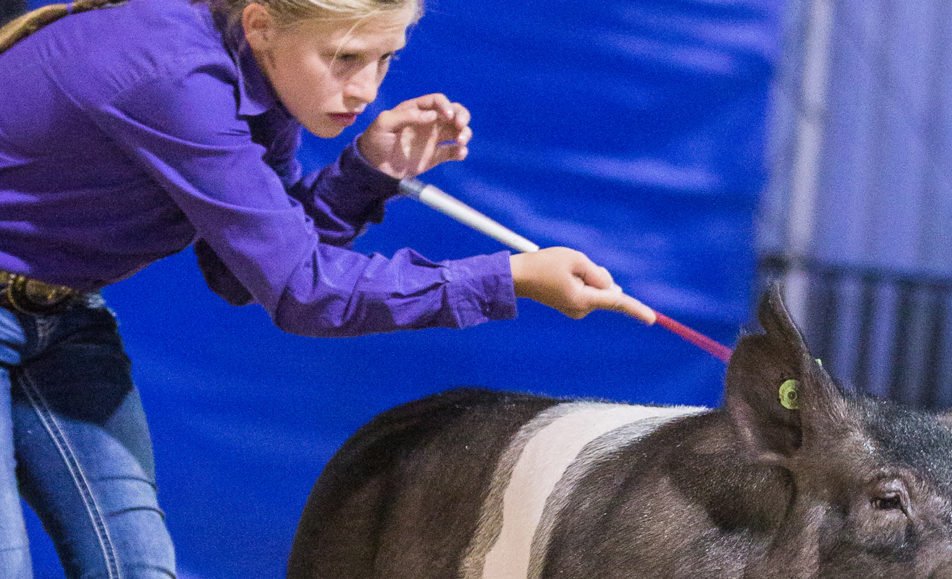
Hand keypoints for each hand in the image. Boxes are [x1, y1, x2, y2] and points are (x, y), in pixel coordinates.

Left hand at [357, 93, 471, 178]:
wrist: (374, 169)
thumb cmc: (376, 141)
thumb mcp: (384, 123)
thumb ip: (406, 115)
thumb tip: (432, 115)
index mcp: (416, 110)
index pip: (437, 101)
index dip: (446, 105)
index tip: (448, 116)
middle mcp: (428, 122)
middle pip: (453, 112)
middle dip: (461, 116)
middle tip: (460, 126)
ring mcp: (433, 139)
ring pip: (457, 131)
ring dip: (465, 133)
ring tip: (460, 142)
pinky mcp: (435, 156)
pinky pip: (453, 151)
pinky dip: (460, 151)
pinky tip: (460, 154)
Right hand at [509, 247, 656, 323]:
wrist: (517, 277)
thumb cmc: (544, 265)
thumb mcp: (576, 260)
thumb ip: (599, 273)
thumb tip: (612, 288)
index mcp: (583, 299)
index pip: (616, 301)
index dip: (635, 309)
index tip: (652, 319)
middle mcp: (581, 309)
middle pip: (606, 289)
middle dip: (598, 275)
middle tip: (571, 267)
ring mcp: (576, 310)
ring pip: (597, 289)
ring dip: (587, 276)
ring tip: (562, 272)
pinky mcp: (572, 306)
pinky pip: (587, 291)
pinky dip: (581, 281)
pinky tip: (561, 277)